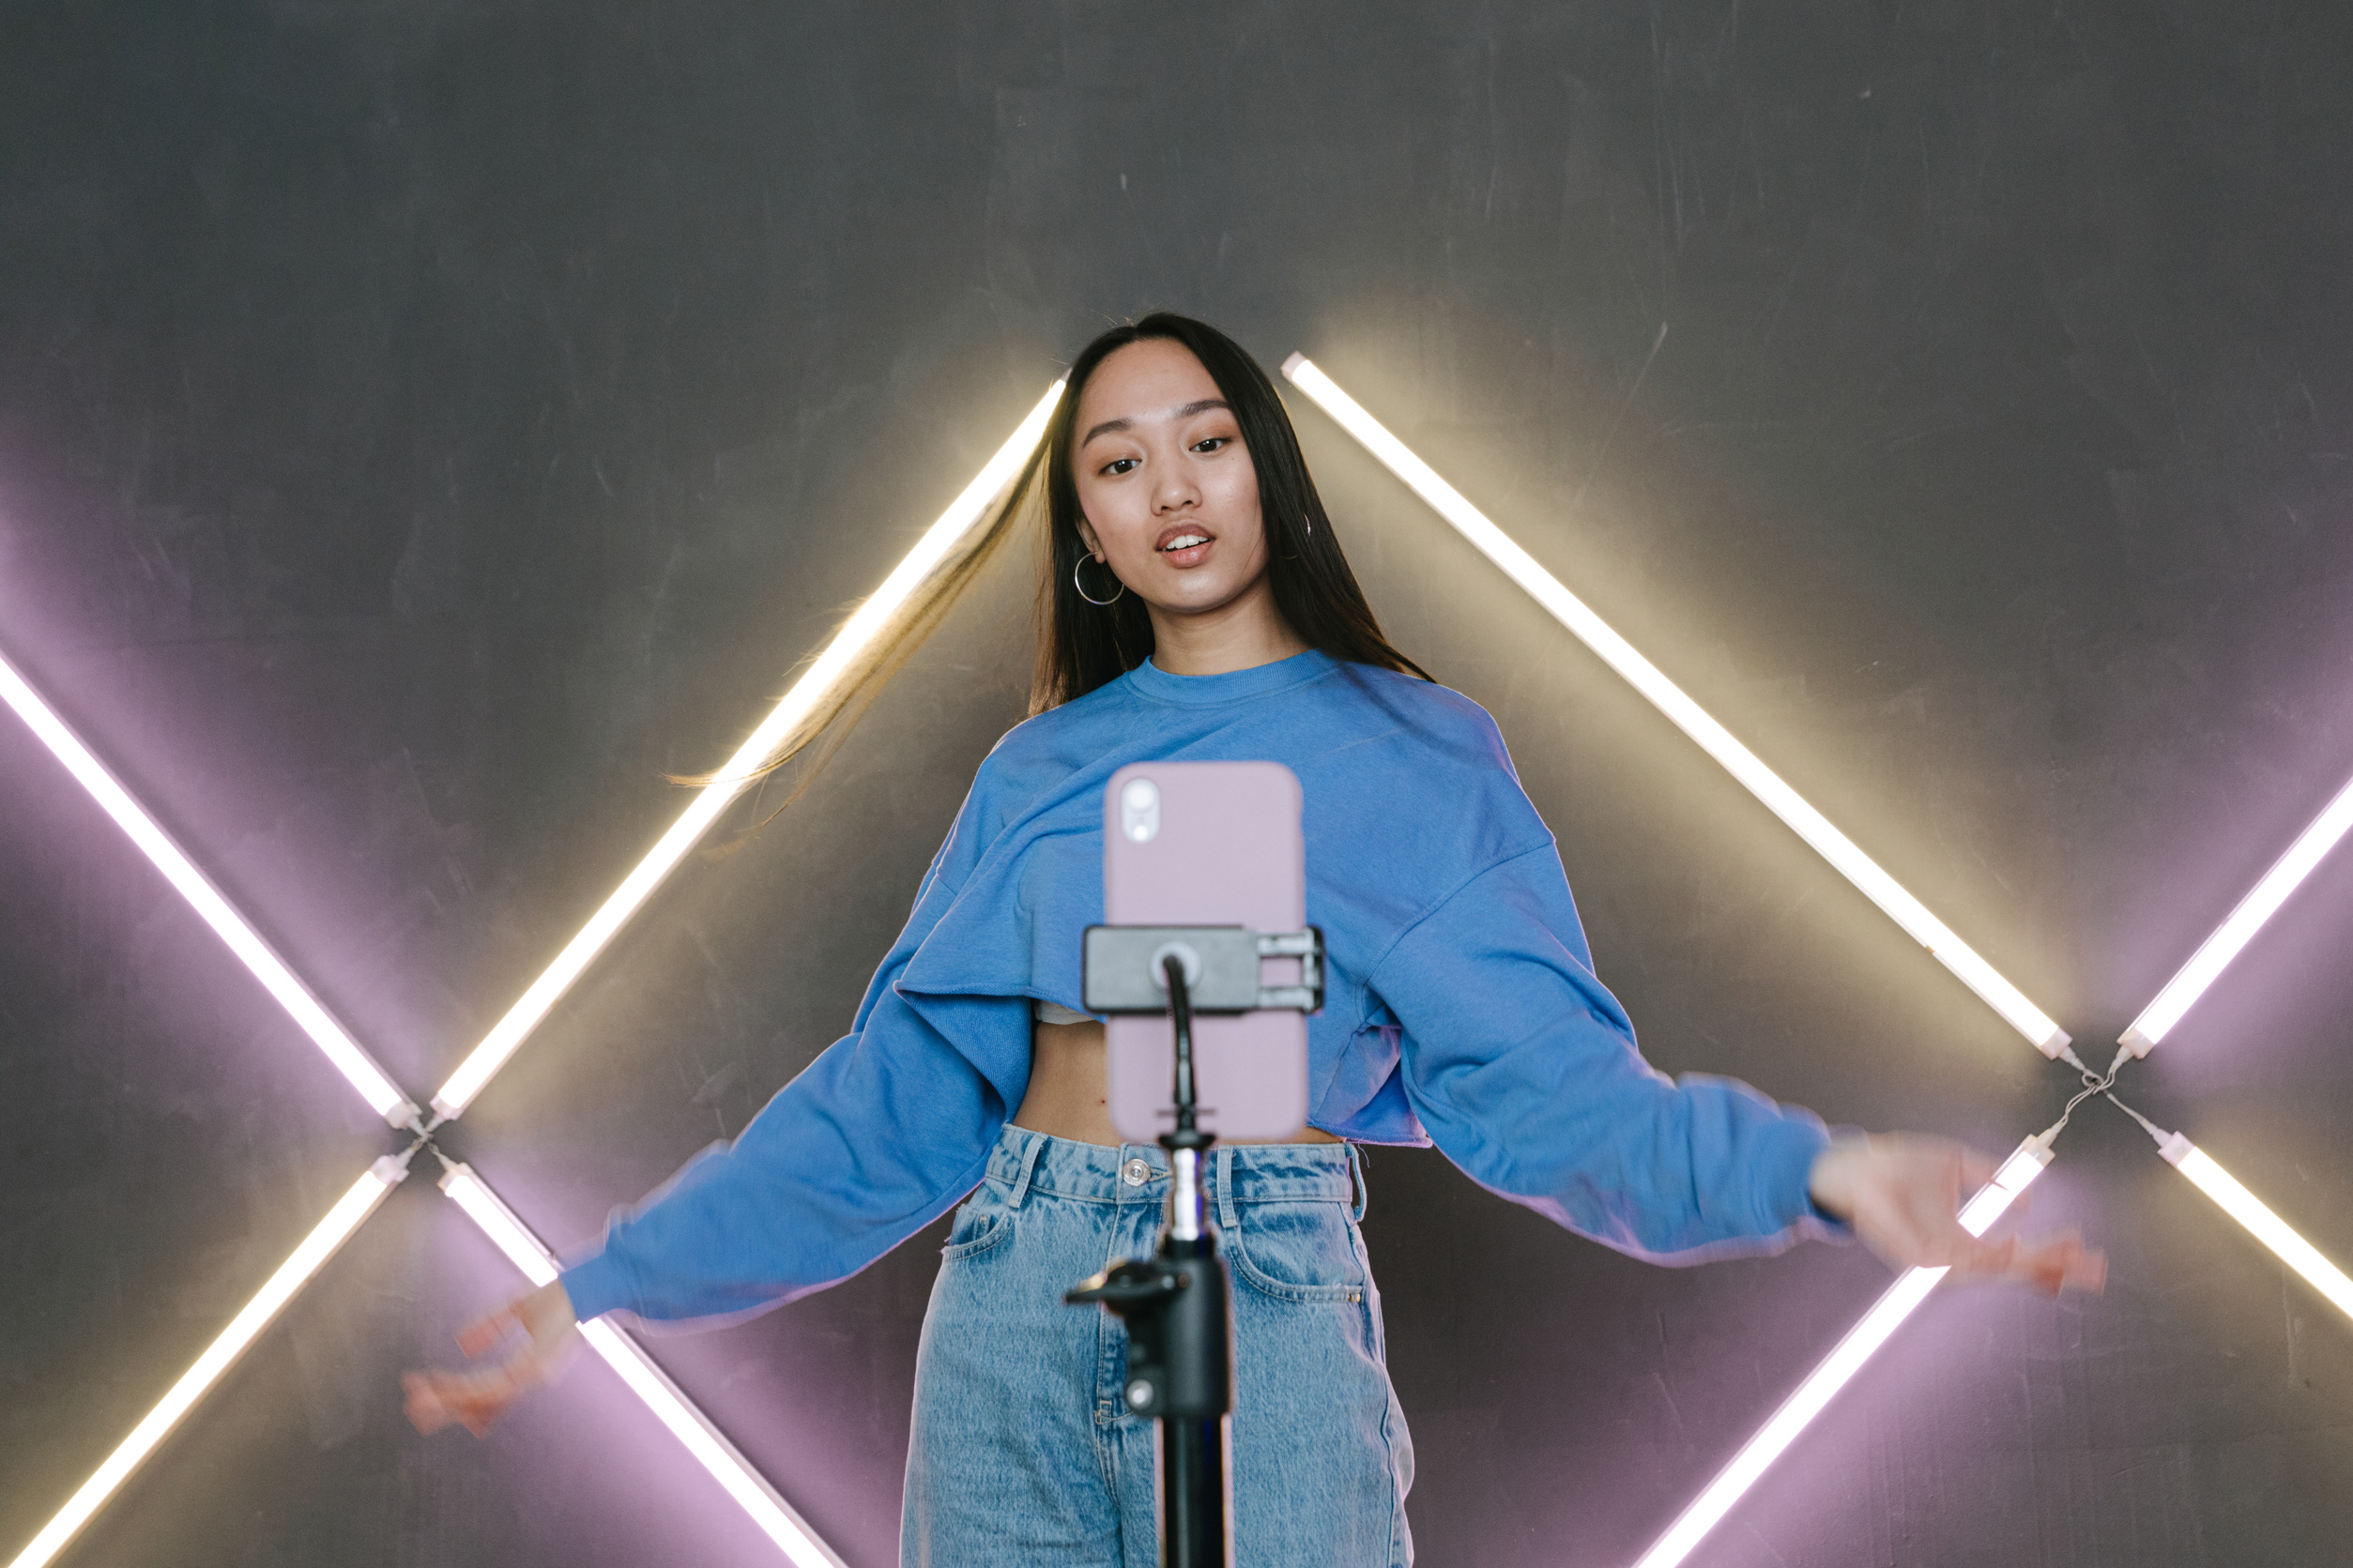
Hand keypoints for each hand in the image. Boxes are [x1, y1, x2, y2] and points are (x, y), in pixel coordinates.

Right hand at [403, 1280, 580, 1436]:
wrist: (581, 1287)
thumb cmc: (554, 1297)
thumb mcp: (512, 1310)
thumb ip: (488, 1327)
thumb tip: (463, 1347)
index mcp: (523, 1369)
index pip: (484, 1393)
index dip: (455, 1399)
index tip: (426, 1398)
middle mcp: (526, 1378)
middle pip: (478, 1402)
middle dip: (443, 1407)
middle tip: (413, 1410)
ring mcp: (530, 1376)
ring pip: (480, 1397)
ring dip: (446, 1399)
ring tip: (418, 1400)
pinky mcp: (533, 1368)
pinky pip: (492, 1386)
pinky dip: (464, 1388)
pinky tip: (442, 1387)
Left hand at [1808, 1134, 2105, 1295]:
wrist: (1850, 1164)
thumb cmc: (1897, 1163)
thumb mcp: (1954, 1163)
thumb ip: (1989, 1176)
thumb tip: (2028, 1198)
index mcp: (1964, 1236)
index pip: (2017, 1252)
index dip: (2053, 1256)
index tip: (2089, 1254)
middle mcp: (1954, 1252)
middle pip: (2013, 1268)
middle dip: (2055, 1269)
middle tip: (2096, 1270)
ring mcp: (1935, 1257)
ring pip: (1992, 1268)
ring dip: (2029, 1264)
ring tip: (2063, 1259)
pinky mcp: (1915, 1256)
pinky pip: (1956, 1262)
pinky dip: (1987, 1258)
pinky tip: (2013, 1248)